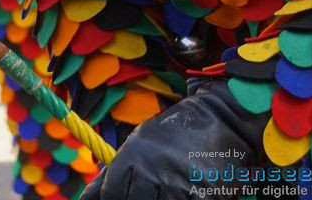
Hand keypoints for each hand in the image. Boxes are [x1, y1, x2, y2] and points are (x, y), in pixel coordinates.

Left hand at [81, 81, 266, 199]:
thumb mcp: (140, 141)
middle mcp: (154, 171)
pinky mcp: (204, 197)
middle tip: (146, 192)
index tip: (119, 198)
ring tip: (163, 189)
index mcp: (135, 155)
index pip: (111, 195)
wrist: (222, 119)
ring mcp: (179, 186)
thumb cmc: (175, 132)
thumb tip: (89, 198)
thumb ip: (113, 172)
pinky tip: (182, 192)